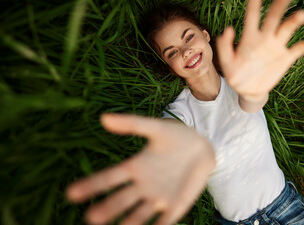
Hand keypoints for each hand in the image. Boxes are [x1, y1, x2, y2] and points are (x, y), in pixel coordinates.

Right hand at [66, 114, 215, 224]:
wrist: (203, 148)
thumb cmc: (176, 136)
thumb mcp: (155, 128)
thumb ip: (132, 124)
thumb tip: (103, 118)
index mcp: (135, 167)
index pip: (109, 178)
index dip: (91, 185)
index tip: (71, 193)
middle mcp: (142, 186)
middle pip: (121, 200)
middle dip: (107, 209)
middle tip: (91, 217)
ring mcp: (159, 197)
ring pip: (139, 215)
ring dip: (128, 223)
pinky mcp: (175, 206)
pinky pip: (163, 222)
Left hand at [216, 0, 303, 98]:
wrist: (248, 90)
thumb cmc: (235, 74)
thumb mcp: (226, 62)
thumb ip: (224, 47)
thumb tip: (228, 28)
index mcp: (249, 37)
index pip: (252, 13)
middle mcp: (265, 37)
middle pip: (273, 17)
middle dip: (279, 4)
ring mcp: (276, 46)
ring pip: (287, 29)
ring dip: (294, 21)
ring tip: (302, 15)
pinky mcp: (286, 58)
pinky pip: (298, 49)